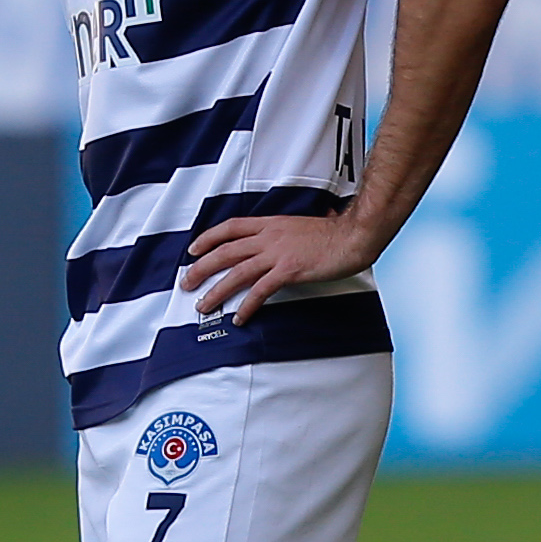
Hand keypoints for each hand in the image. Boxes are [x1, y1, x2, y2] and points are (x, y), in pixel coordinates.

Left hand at [179, 211, 373, 324]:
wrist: (354, 236)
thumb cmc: (335, 233)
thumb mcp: (303, 225)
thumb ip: (289, 231)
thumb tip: (289, 234)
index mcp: (271, 223)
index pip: (231, 227)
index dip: (208, 238)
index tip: (193, 249)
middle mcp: (270, 236)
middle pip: (225, 251)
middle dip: (201, 268)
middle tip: (187, 282)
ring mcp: (278, 253)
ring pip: (237, 272)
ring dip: (216, 291)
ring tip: (203, 305)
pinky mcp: (289, 271)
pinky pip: (260, 290)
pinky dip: (247, 306)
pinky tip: (239, 317)